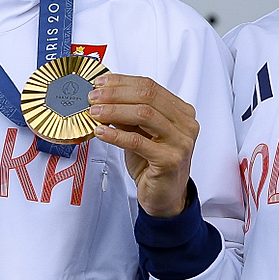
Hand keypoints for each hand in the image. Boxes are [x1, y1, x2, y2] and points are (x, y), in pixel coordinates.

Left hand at [87, 74, 196, 217]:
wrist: (165, 197)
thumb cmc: (153, 165)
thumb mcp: (140, 133)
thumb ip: (128, 115)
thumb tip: (103, 97)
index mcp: (181, 112)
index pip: (150, 86)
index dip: (122, 82)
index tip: (101, 83)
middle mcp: (185, 124)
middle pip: (147, 97)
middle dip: (115, 94)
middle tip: (93, 97)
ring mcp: (181, 142)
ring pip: (144, 114)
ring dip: (114, 110)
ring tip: (94, 112)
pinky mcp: (170, 160)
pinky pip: (138, 141)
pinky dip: (116, 134)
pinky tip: (101, 132)